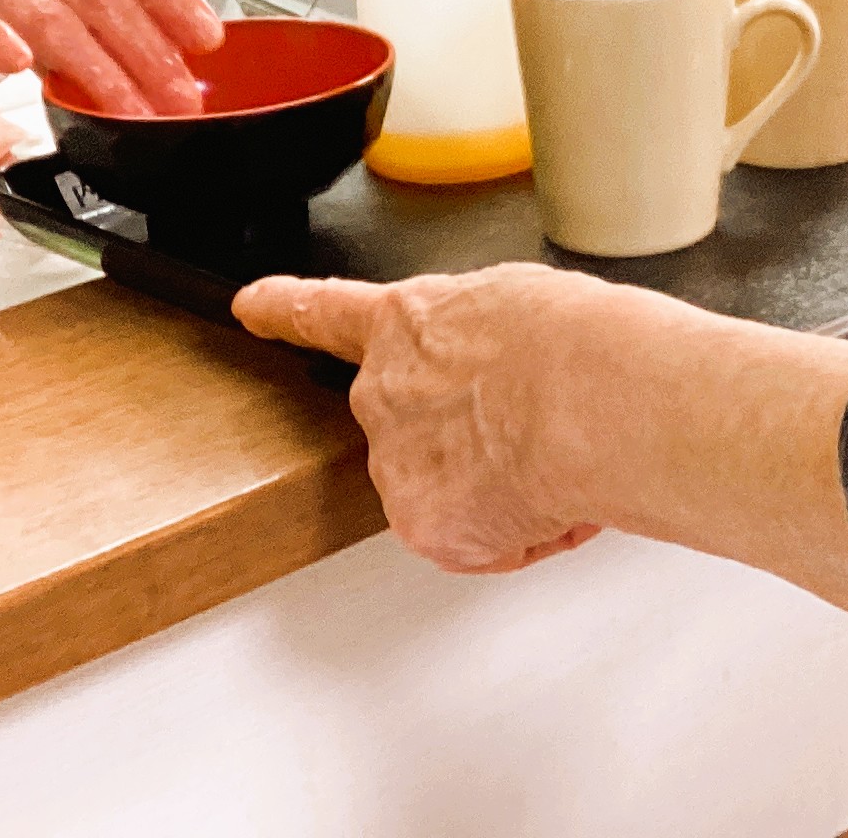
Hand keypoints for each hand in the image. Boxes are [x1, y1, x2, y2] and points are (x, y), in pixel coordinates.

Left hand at [235, 267, 847, 619]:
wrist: (596, 400)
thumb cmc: (587, 342)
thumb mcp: (533, 306)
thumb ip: (492, 339)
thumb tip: (516, 378)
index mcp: (412, 323)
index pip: (327, 312)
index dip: (286, 309)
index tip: (251, 304)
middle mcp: (385, 392)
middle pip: (409, 425)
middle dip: (466, 439)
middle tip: (537, 430)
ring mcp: (397, 463)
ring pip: (451, 489)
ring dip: (500, 487)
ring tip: (559, 458)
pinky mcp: (426, 524)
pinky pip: (480, 542)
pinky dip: (522, 534)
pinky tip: (557, 499)